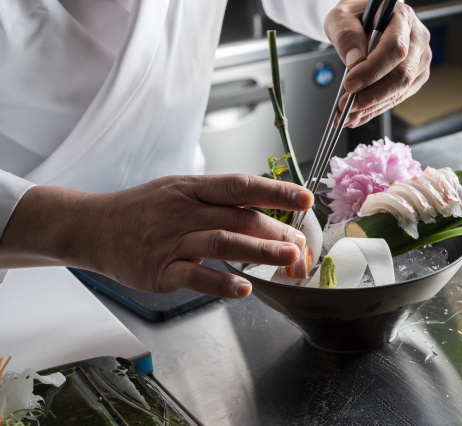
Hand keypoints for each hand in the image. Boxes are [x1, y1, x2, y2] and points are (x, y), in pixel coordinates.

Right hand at [0, 175, 313, 297]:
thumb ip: (218, 202)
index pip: (241, 186)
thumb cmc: (144, 210)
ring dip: (259, 252)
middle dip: (277, 231)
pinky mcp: (160, 269)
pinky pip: (194, 276)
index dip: (275, 191)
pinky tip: (244, 288)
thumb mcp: (179, 191)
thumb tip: (264, 210)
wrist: (93, 226)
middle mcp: (186, 210)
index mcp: (194, 188)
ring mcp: (172, 240)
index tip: (305, 199)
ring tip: (288, 259)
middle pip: (240, 218)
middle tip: (302, 245)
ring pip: (222, 242)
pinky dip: (221, 282)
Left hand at [324, 0, 431, 127]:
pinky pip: (397, 98)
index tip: (350, 84)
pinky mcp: (415, 78)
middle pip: (402, 75)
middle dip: (371, 95)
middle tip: (346, 106)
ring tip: (347, 115)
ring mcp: (419, 61)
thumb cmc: (357, 17)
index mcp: (403, 18)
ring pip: (400, 91)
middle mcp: (417, 39)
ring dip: (371, 107)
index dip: (372, 70)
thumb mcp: (342, 17)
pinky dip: (375, 109)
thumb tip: (354, 61)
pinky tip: (358, 115)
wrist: (366, 23)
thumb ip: (346, 35)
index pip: (394, 48)